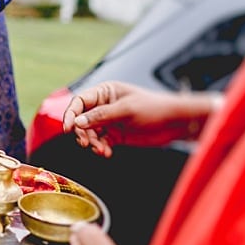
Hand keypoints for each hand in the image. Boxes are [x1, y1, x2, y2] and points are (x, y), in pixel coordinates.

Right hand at [63, 81, 215, 156]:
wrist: (176, 123)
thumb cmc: (155, 108)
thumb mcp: (126, 110)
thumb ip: (101, 116)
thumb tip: (77, 122)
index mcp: (106, 92)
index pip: (80, 101)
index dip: (70, 114)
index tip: (67, 128)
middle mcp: (104, 106)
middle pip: (81, 120)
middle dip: (82, 133)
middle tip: (87, 143)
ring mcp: (110, 121)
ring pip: (89, 133)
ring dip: (92, 143)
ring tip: (101, 150)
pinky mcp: (115, 135)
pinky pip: (100, 143)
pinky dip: (100, 149)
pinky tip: (106, 153)